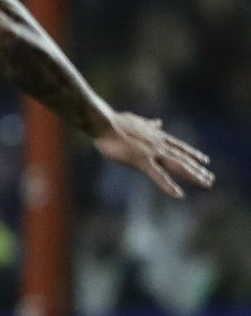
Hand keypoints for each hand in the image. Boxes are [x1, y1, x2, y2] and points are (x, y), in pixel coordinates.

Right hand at [93, 112, 212, 198]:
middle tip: (211, 178)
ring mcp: (153, 153)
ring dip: (194, 175)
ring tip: (207, 183)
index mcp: (157, 136)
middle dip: (198, 168)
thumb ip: (149, 124)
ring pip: (178, 166)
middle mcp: (160, 145)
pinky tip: (179, 195)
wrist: (105, 123)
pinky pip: (159, 176)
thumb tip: (158, 122)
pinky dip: (169, 186)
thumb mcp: (137, 121)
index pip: (180, 146)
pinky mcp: (142, 161)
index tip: (205, 160)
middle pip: (183, 158)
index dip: (193, 154)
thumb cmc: (115, 122)